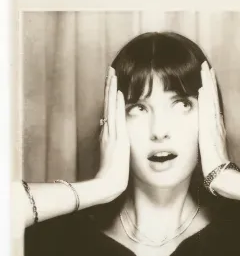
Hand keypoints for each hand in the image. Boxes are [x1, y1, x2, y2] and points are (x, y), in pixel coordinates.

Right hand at [94, 68, 129, 202]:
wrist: (108, 185)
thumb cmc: (113, 174)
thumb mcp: (113, 153)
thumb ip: (109, 139)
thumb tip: (105, 125)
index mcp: (109, 134)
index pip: (110, 110)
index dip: (110, 95)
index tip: (113, 81)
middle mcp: (108, 131)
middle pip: (108, 103)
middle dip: (109, 86)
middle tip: (111, 69)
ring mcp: (111, 134)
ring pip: (111, 107)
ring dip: (112, 90)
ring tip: (113, 74)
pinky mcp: (117, 139)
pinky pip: (116, 118)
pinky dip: (117, 105)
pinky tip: (118, 93)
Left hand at [196, 61, 230, 186]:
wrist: (219, 173)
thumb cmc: (213, 166)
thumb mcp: (208, 150)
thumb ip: (206, 142)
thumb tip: (204, 138)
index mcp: (214, 127)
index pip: (210, 104)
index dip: (208, 90)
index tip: (205, 78)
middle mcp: (215, 122)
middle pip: (212, 97)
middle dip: (208, 81)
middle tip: (206, 65)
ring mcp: (213, 124)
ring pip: (210, 99)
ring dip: (208, 83)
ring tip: (205, 69)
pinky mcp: (209, 128)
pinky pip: (208, 108)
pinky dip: (207, 96)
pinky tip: (202, 87)